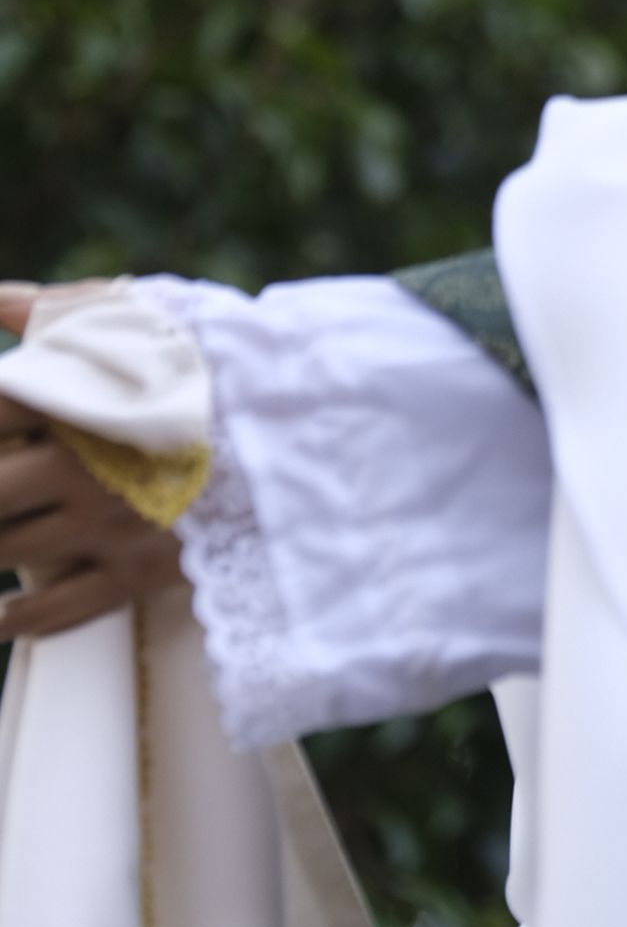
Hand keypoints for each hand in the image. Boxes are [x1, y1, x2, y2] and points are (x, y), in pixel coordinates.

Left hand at [0, 282, 185, 638]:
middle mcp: (82, 464)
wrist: (297, 421)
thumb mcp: (140, 318)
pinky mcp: (135, 571)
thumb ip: (56, 309)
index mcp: (79, 398)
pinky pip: (55, 609)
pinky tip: (2, 613)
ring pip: (7, 549)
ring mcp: (106, 522)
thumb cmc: (211, 361)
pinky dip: (16, 617)